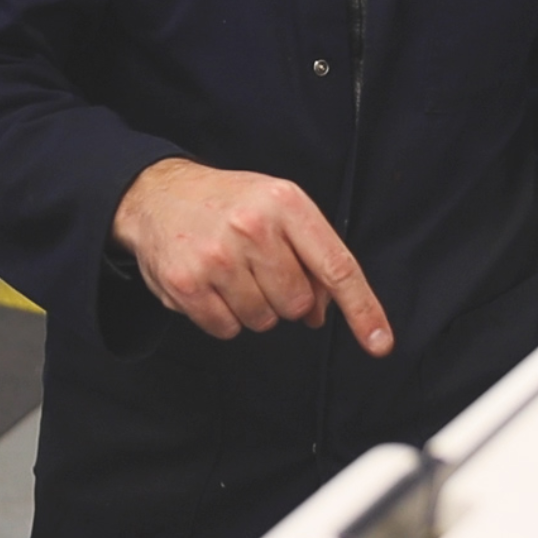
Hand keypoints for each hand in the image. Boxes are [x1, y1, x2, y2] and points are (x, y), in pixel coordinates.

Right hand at [111, 158, 392, 353]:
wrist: (158, 193)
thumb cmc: (228, 203)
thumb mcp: (278, 207)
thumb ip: (311, 254)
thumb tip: (323, 312)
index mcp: (285, 203)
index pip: (336, 267)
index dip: (362, 310)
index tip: (380, 343)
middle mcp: (252, 226)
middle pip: (296, 303)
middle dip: (285, 297)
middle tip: (261, 271)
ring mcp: (217, 256)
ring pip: (262, 320)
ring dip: (252, 307)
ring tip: (231, 272)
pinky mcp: (187, 283)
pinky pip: (226, 328)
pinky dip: (223, 316)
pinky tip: (211, 285)